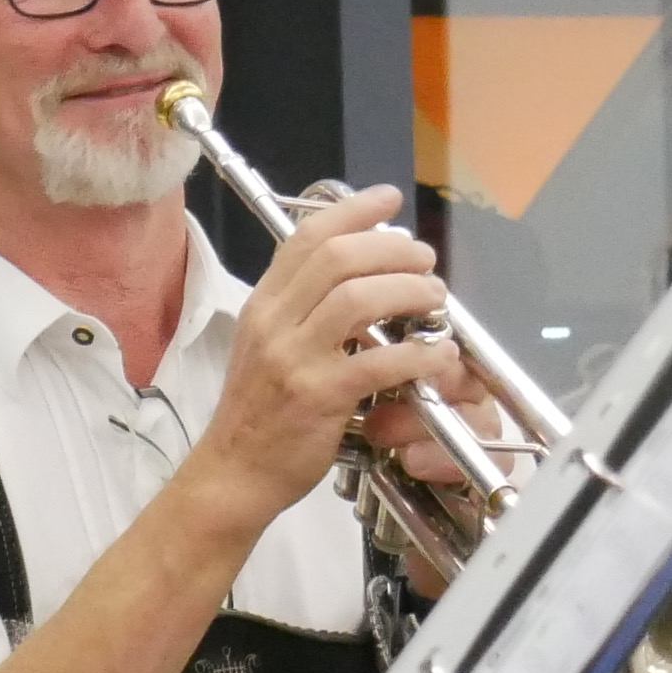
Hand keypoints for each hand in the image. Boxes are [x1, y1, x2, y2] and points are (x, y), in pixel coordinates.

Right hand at [191, 183, 462, 525]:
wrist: (233, 473)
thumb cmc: (257, 414)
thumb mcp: (265, 346)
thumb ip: (301, 309)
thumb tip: (355, 274)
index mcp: (263, 305)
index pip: (307, 237)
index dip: (354, 211)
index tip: (389, 199)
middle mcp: (274, 323)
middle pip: (339, 257)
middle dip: (394, 249)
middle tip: (425, 260)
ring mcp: (294, 358)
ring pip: (359, 298)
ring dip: (410, 291)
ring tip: (434, 300)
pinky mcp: (319, 396)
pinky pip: (379, 361)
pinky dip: (418, 353)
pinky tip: (438, 355)